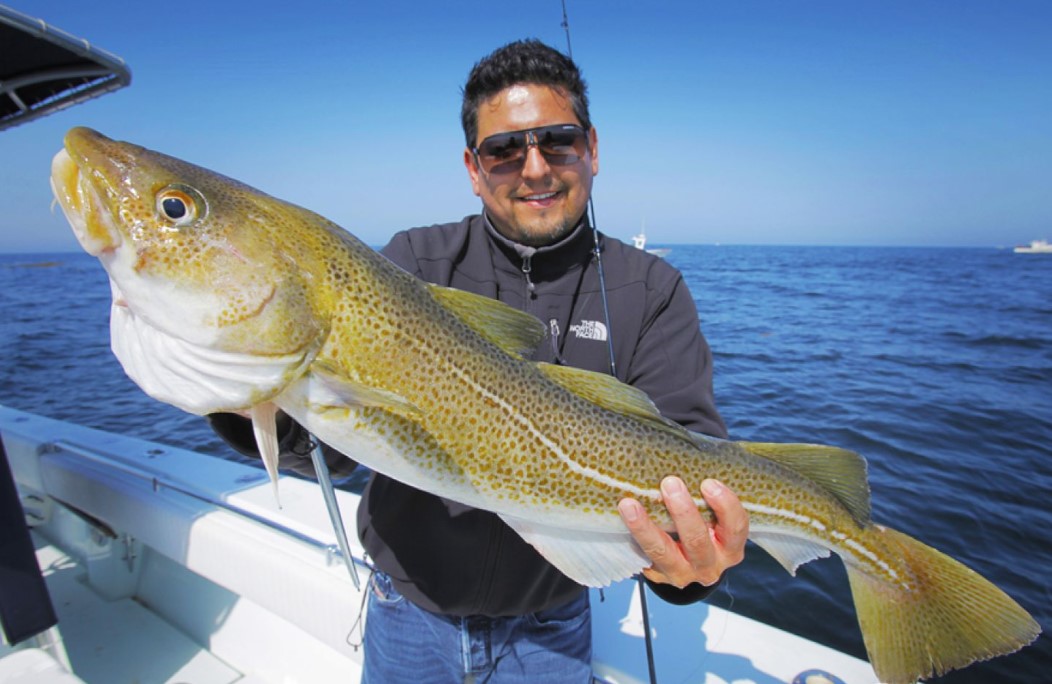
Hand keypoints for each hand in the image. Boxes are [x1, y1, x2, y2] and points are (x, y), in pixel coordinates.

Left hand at [618, 477, 747, 587]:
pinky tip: (621, 517)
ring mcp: (683, 574)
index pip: (736, 527)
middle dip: (683, 512)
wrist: (689, 564)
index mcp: (730, 548)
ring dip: (645, 528)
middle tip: (670, 483)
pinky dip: (631, 536)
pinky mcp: (658, 576)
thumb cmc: (704, 528)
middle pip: (697, 542)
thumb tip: (688, 453)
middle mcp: (710, 565)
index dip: (725, 506)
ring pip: (663, 552)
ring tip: (629, 504)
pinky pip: (643, 556)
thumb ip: (707, 497)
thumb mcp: (715, 518)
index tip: (708, 483)